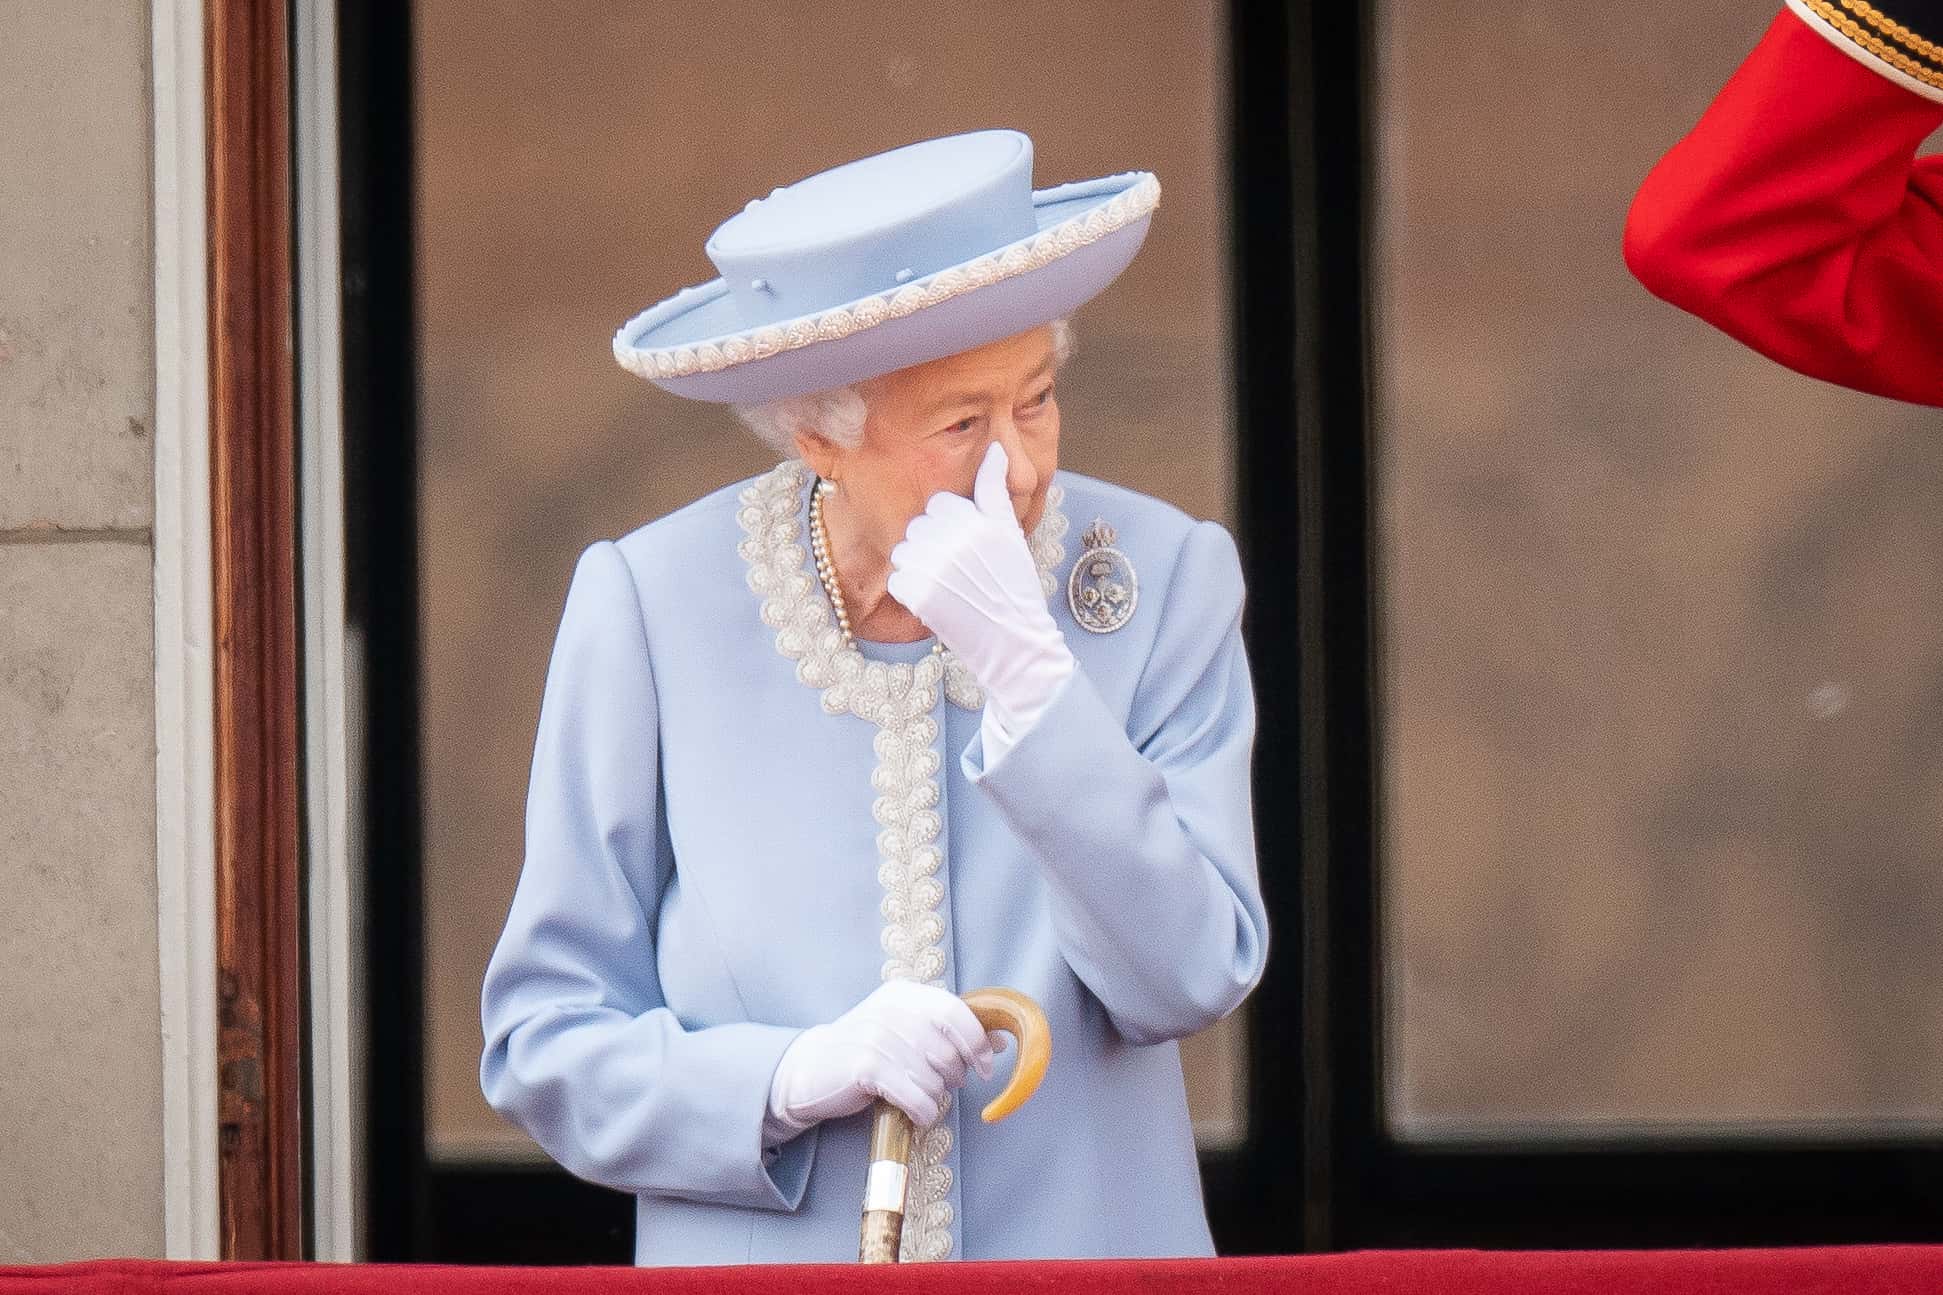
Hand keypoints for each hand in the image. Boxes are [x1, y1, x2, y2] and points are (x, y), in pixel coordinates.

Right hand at [764, 980, 1000, 1142]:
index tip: (986, 1066)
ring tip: (919, 1097)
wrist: (809, 1070)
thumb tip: (1000, 1041)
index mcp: (905, 995)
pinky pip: (915, 1096)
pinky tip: (916, 1113)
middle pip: (948, 1049)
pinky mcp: (866, 1066)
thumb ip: (949, 1031)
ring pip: (933, 1078)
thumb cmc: (867, 1052)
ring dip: (934, 1097)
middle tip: (943, 1085)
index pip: (956, 1012)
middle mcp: (891, 1009)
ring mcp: (877, 1036)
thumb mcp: (905, 1030)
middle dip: (955, 1075)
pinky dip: (922, 1111)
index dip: (978, 1042)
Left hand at [887, 443, 1074, 741]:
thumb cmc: (1013, 587)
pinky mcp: (918, 595)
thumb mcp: (1010, 533)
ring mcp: (935, 568)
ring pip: (905, 550)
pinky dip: (910, 592)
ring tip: (949, 587)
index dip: (951, 527)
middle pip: (919, 525)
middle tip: (960, 572)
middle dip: (933, 545)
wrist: (1014, 645)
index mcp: (980, 520)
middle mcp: (957, 539)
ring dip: (919, 567)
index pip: (940, 504)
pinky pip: (897, 578)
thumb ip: (996, 489)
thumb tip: (995, 448)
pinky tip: (937, 602)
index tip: (968, 550)